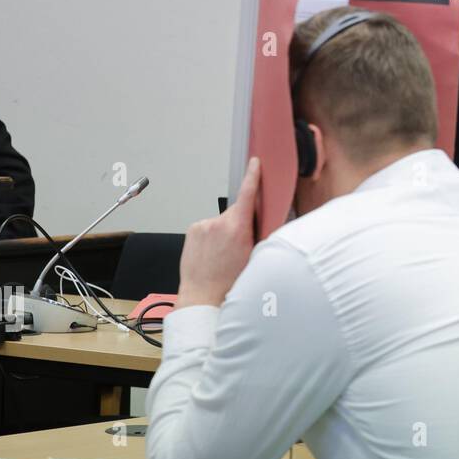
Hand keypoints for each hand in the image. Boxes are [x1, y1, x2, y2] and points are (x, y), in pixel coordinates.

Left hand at [175, 157, 260, 309]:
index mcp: (237, 228)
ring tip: (223, 254)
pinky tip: (212, 253)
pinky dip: (213, 236)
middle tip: (240, 245)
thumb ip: (260, 234)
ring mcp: (203, 226)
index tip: (255, 163)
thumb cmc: (230, 282)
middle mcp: (218, 223)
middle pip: (237, 212)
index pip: (248, 194)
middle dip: (241, 223)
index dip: (253, 176)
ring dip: (225, 232)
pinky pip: (209, 227)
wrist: (202, 296)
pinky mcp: (193, 229)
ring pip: (222, 221)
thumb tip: (265, 221)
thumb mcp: (254, 257)